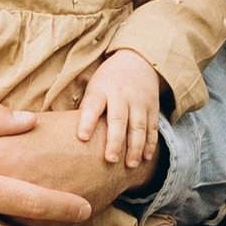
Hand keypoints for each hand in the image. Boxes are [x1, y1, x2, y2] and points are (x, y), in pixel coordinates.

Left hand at [76, 48, 162, 173]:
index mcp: (101, 90)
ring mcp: (139, 101)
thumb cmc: (108, 81)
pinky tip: (145, 158)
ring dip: (135, 147)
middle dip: (114, 141)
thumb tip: (72, 135)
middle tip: (110, 160)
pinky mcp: (152, 107)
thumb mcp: (94, 87)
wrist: (137, 61)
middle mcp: (121, 95)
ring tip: (130, 165)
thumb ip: (87, 108)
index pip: (93, 106)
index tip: (82, 138)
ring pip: (138, 126)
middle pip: (118, 119)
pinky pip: (152, 127)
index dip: (87, 122)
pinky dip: (150, 143)